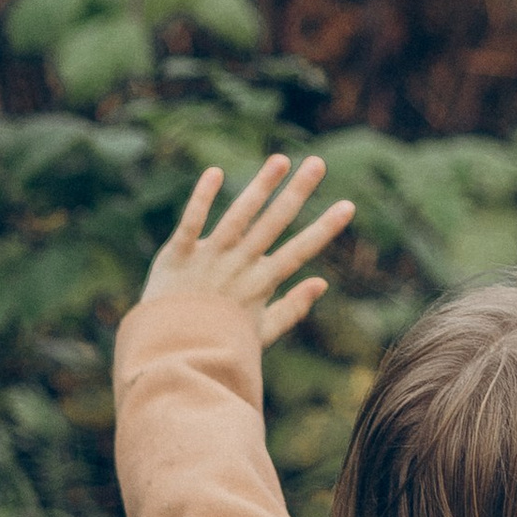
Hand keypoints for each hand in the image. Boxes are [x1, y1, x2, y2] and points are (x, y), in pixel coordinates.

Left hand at [135, 155, 354, 349]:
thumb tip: (322, 283)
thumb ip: (292, 308)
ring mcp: (208, 259)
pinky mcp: (177, 255)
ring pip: (238, 216)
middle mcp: (238, 266)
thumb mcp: (260, 332)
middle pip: (274, 223)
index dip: (324, 228)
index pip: (299, 251)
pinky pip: (191, 222)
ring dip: (260, 186)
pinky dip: (202, 198)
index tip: (348, 205)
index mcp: (260, 284)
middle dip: (298, 192)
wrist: (169, 356)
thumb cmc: (220, 345)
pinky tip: (216, 172)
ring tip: (281, 159)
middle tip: (318, 164)